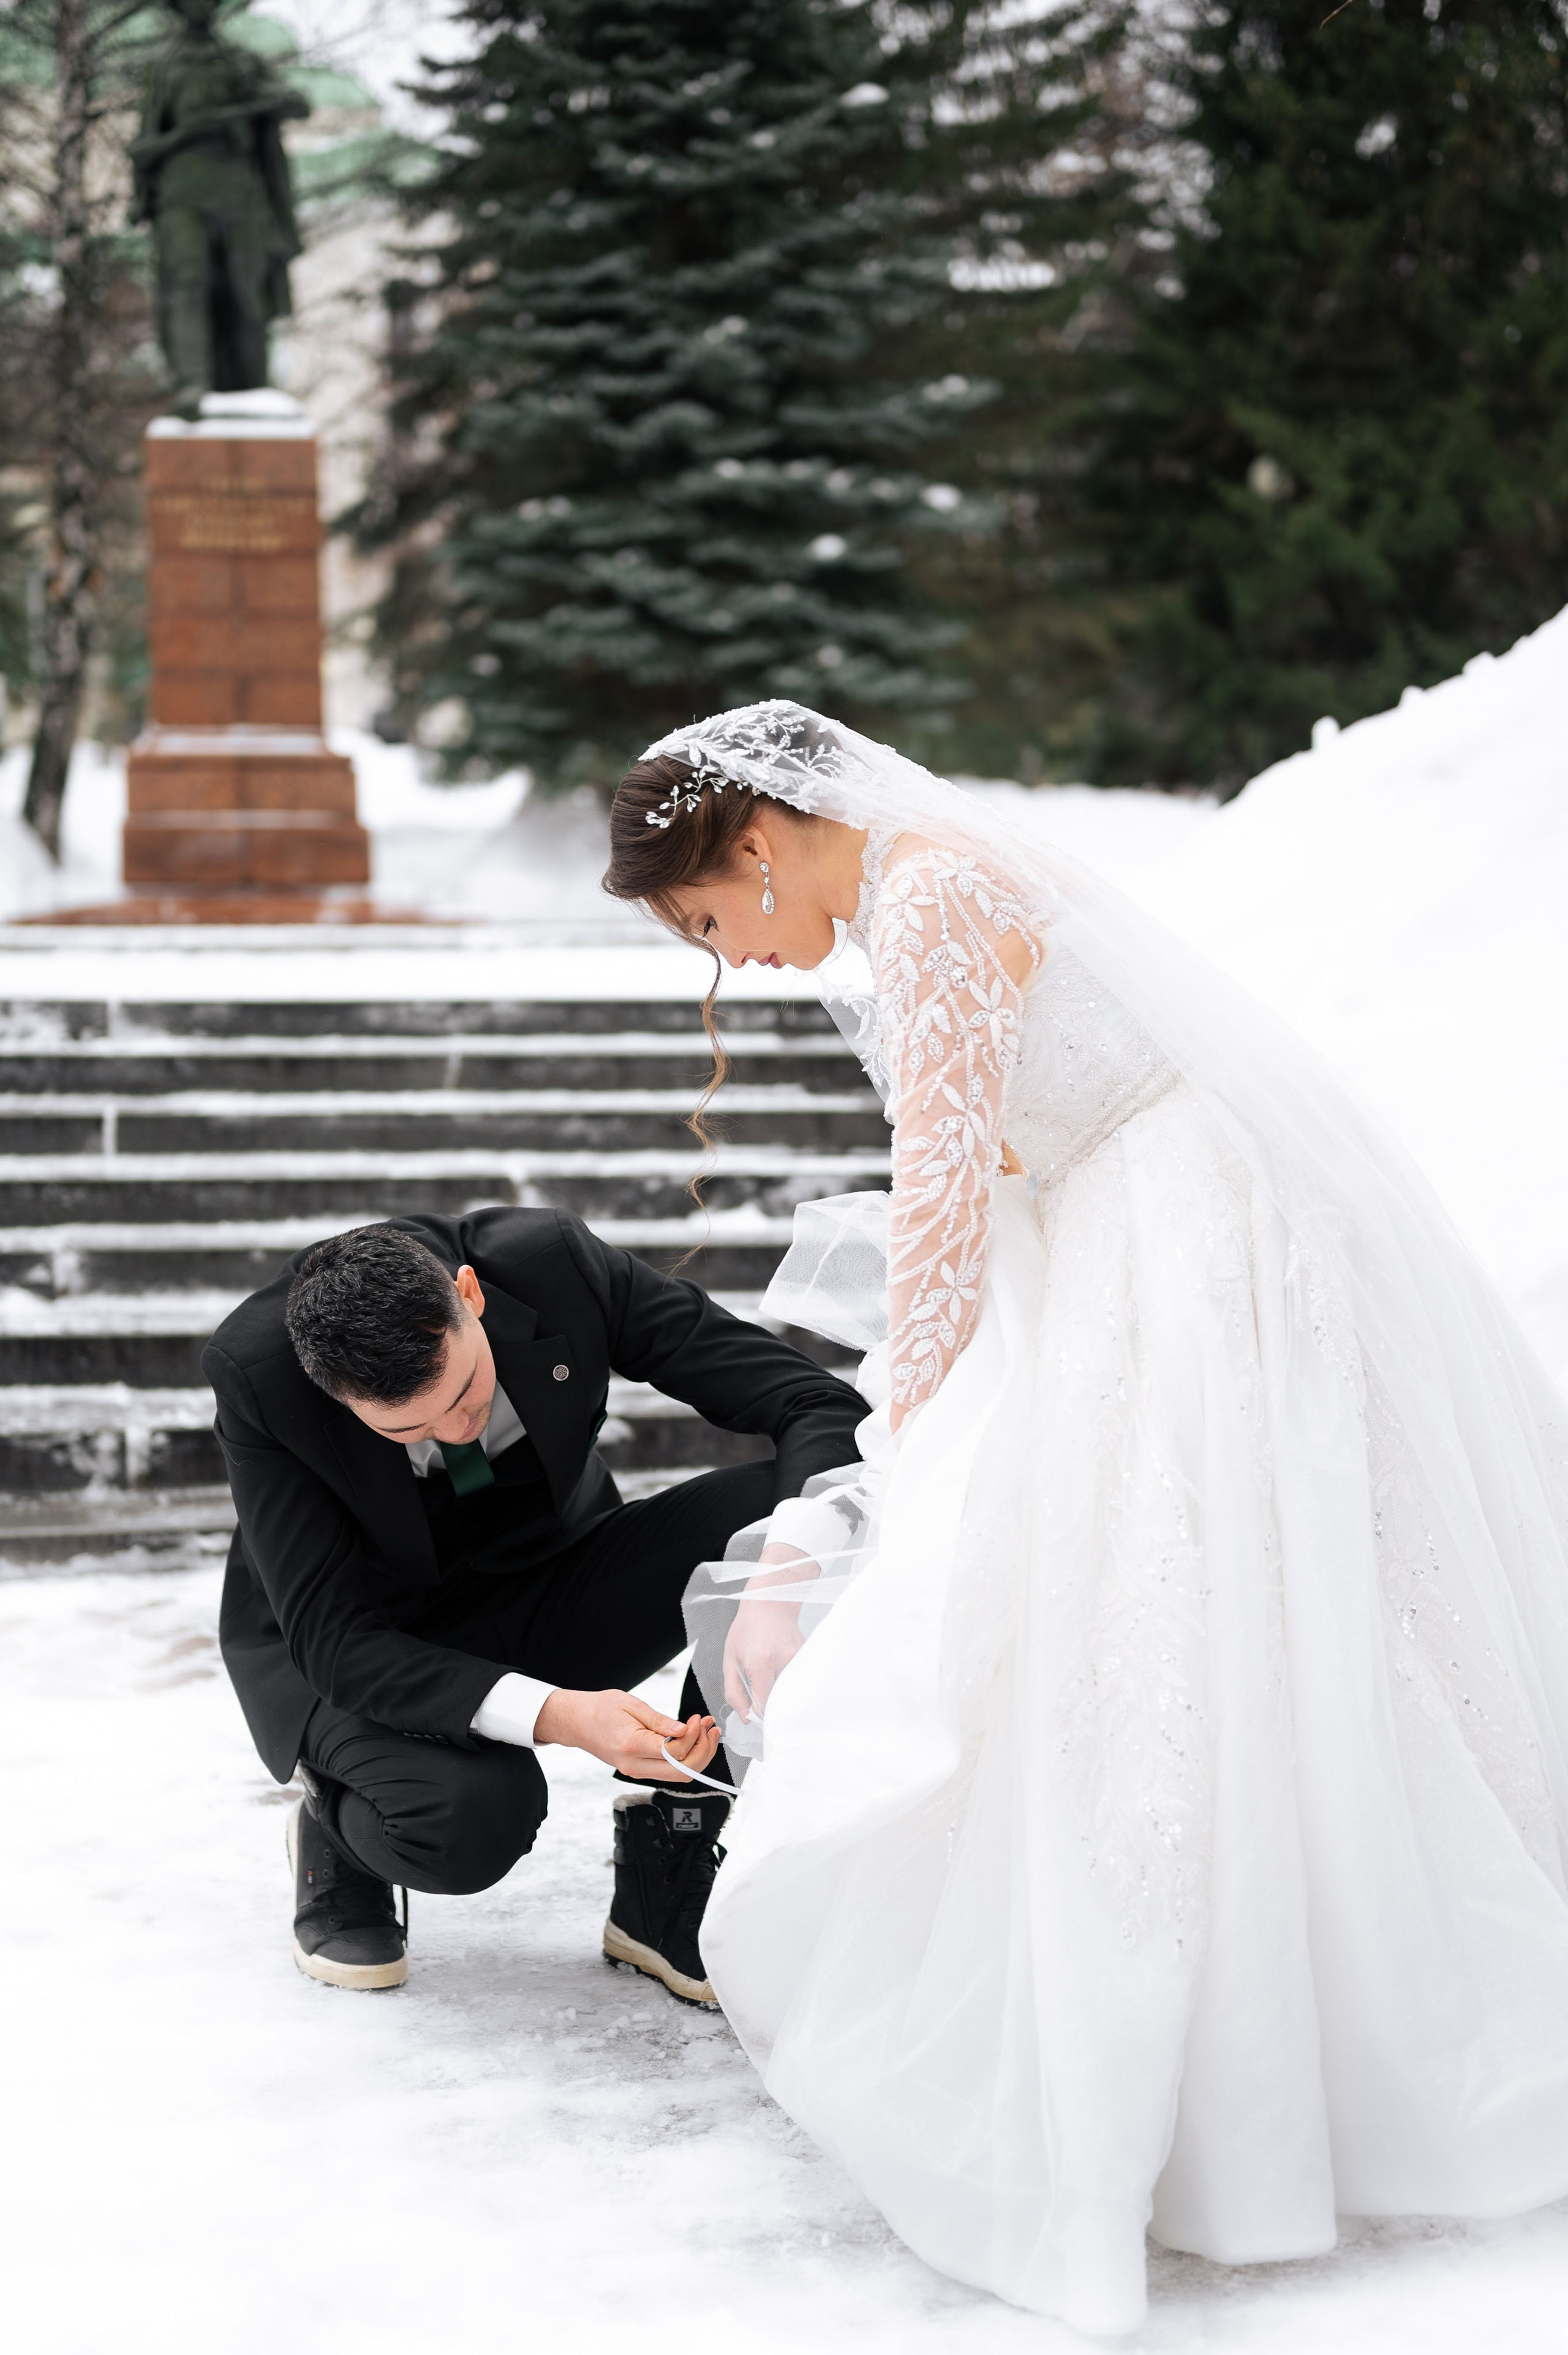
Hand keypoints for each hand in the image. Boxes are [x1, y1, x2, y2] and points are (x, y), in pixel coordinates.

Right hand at [533, 1688, 719, 1780]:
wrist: (576, 1722)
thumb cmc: (600, 1709)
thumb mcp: (632, 1705)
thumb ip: (660, 1721)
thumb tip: (684, 1730)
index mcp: (631, 1746)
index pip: (673, 1752)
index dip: (692, 1737)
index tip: (697, 1719)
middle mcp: (634, 1765)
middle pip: (681, 1772)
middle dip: (703, 1751)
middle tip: (709, 1727)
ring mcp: (636, 1771)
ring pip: (678, 1776)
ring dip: (698, 1755)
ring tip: (705, 1730)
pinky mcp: (639, 1770)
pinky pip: (669, 1771)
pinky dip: (685, 1757)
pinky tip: (692, 1739)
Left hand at [724, 1593, 804, 1722]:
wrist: (771, 1605)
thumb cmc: (747, 1630)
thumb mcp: (730, 1660)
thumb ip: (734, 1692)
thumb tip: (747, 1717)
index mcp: (761, 1663)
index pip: (765, 1705)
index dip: (758, 1713)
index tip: (754, 1709)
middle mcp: (783, 1662)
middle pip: (781, 1702)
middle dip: (772, 1707)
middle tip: (762, 1698)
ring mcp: (799, 1659)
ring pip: (792, 1693)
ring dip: (782, 1695)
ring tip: (771, 1681)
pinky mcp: (807, 1657)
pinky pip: (799, 1681)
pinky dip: (790, 1684)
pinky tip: (781, 1671)